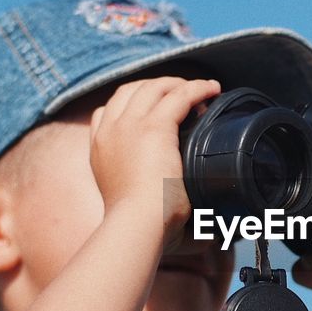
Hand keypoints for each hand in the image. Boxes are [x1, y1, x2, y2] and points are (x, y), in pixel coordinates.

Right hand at [89, 77, 220, 249]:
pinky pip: (178, 95)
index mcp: (100, 149)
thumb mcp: (129, 202)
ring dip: (178, 85)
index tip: (155, 110)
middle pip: (130, 91)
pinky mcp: (154, 127)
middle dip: (157, 88)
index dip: (132, 104)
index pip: (107, 111)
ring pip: (154, 88)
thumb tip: (178, 208)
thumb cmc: (140, 225)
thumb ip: (142, 194)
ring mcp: (130, 126)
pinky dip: (197, 88)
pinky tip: (212, 89)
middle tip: (183, 97)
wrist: (137, 225)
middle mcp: (110, 132)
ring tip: (201, 91)